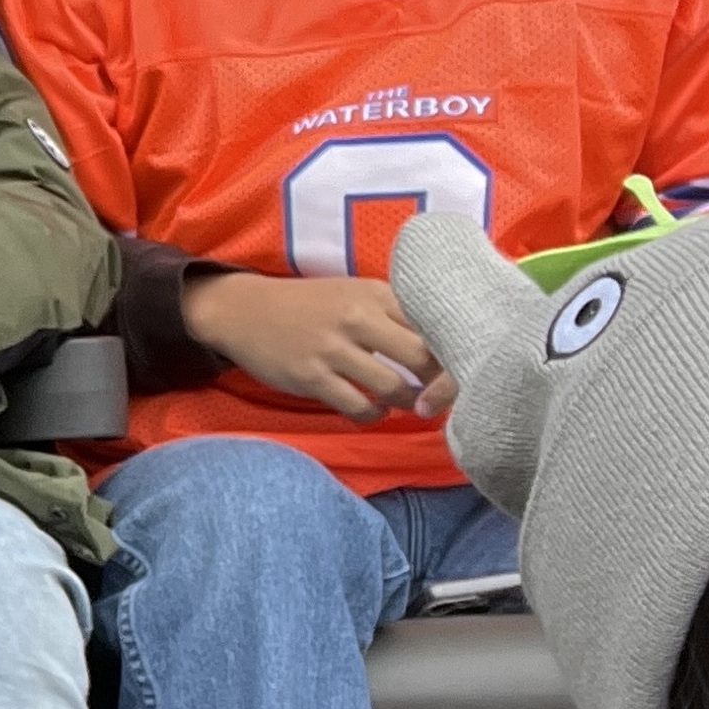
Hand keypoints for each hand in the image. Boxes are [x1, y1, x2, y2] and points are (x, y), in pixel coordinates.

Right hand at [181, 272, 452, 420]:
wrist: (245, 311)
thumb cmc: (310, 305)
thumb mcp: (354, 293)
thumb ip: (394, 312)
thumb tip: (443, 343)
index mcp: (375, 293)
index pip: (433, 324)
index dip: (455, 350)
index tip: (463, 366)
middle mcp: (357, 318)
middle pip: (422, 357)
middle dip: (442, 384)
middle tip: (444, 396)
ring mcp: (332, 349)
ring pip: (393, 387)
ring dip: (409, 403)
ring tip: (411, 405)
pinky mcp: (311, 377)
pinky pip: (357, 407)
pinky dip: (373, 415)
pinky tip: (374, 411)